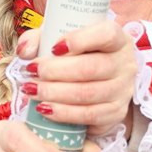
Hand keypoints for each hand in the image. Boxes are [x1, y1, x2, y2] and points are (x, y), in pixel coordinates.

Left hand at [26, 20, 136, 140]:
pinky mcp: (116, 112)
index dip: (79, 40)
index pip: (106, 35)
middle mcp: (125, 64)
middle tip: (31, 72)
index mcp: (117, 39)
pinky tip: (44, 109)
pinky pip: (89, 115)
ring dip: (55, 94)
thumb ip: (39, 39)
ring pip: (88, 94)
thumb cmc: (78, 56)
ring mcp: (123, 90)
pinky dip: (64, 114)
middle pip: (91, 68)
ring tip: (31, 91)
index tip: (53, 47)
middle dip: (56, 71)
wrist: (98, 81)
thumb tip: (25, 52)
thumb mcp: (61, 39)